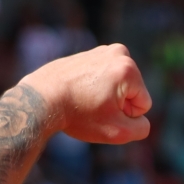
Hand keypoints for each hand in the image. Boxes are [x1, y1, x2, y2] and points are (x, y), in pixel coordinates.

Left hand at [21, 43, 151, 143]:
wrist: (40, 99)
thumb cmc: (78, 115)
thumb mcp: (117, 132)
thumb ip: (141, 128)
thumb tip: (140, 119)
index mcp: (128, 68)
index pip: (143, 105)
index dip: (125, 116)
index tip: (102, 113)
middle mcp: (118, 53)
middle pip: (131, 92)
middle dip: (116, 104)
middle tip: (91, 107)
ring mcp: (101, 51)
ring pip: (117, 86)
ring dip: (105, 96)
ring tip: (84, 99)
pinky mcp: (87, 53)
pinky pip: (101, 78)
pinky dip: (93, 88)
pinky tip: (77, 92)